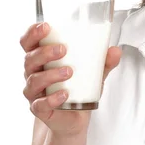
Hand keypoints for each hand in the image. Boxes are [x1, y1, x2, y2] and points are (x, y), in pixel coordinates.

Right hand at [20, 22, 121, 136]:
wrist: (76, 118)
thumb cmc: (79, 88)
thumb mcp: (93, 72)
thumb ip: (104, 62)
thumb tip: (116, 50)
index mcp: (41, 58)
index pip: (28, 42)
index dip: (32, 33)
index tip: (45, 26)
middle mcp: (33, 73)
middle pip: (29, 59)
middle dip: (44, 52)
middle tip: (63, 49)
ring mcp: (34, 92)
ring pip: (34, 80)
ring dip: (50, 75)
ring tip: (69, 72)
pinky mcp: (39, 109)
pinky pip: (40, 104)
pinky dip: (52, 99)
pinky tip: (64, 95)